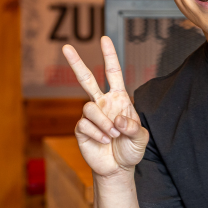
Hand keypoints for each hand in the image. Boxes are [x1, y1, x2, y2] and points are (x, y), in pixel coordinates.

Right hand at [62, 38, 148, 177]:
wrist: (118, 168)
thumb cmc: (130, 149)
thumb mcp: (141, 138)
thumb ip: (133, 127)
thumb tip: (117, 119)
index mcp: (119, 99)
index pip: (113, 73)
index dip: (110, 56)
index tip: (105, 39)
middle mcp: (102, 103)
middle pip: (86, 79)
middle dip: (76, 63)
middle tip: (66, 47)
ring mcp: (90, 116)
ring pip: (88, 107)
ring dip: (103, 122)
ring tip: (112, 135)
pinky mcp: (81, 129)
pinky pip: (85, 124)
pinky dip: (97, 134)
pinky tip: (103, 141)